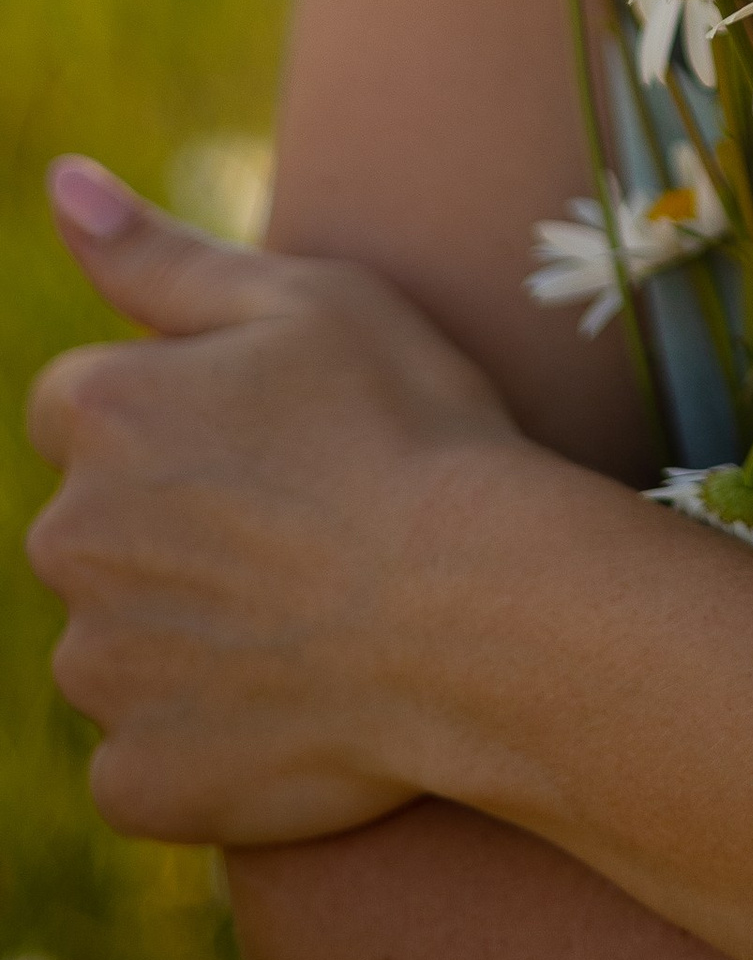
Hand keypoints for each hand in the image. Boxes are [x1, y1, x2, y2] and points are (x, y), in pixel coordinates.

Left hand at [25, 154, 527, 847]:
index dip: (179, 418)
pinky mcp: (138, 777)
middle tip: (306, 526)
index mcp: (103, 412)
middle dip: (174, 524)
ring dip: (188, 629)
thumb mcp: (309, 299)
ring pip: (120, 639)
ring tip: (314, 615)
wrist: (486, 610)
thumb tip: (59, 181)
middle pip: (99, 526)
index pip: (82, 407)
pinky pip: (147, 751)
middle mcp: (69, 541)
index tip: (271, 438)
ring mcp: (98, 670)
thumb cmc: (412, 429)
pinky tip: (297, 700)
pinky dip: (204, 733)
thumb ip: (162, 255)